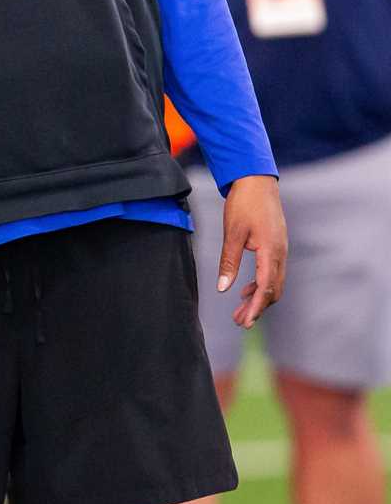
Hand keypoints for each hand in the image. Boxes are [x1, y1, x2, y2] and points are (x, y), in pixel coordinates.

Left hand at [218, 174, 287, 328]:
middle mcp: (280, 254)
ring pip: (273, 283)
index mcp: (271, 252)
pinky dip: (260, 284)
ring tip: (240, 311)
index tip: (247, 322)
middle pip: (273, 290)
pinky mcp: (276, 246)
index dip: (257, 307)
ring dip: (258, 298)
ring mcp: (281, 250)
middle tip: (239, 322)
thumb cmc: (243, 204)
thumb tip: (223, 288)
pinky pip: (271, 272)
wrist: (256, 181)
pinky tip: (245, 289)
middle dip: (257, 308)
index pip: (266, 287)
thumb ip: (229, 261)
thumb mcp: (232, 233)